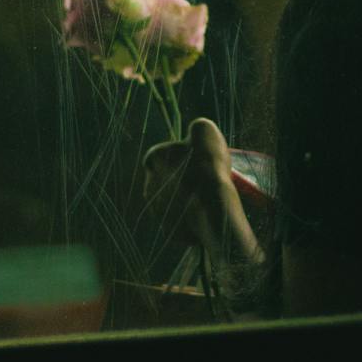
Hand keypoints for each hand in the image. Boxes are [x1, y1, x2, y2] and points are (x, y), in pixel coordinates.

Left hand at [143, 118, 262, 281]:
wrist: (212, 202)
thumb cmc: (207, 162)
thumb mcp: (204, 130)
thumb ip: (195, 130)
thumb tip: (195, 133)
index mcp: (153, 158)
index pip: (157, 156)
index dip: (175, 157)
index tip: (192, 161)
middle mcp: (149, 185)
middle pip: (165, 181)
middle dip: (179, 181)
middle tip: (202, 181)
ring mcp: (157, 211)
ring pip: (171, 204)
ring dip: (184, 202)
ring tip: (206, 199)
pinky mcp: (168, 231)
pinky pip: (180, 225)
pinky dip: (190, 222)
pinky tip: (206, 216)